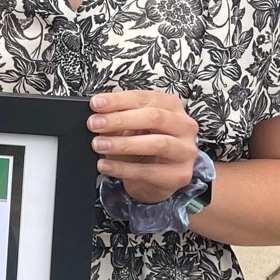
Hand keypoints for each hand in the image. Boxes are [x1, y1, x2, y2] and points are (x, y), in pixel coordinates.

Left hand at [88, 89, 199, 203]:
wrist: (154, 180)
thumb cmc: (142, 147)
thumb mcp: (130, 129)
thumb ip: (117, 120)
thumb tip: (97, 116)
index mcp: (172, 107)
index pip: (146, 98)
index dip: (119, 100)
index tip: (95, 104)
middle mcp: (185, 126)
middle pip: (155, 117)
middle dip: (120, 120)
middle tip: (94, 124)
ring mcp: (185, 151)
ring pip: (158, 144)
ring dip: (123, 144)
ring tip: (98, 145)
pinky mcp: (179, 175)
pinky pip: (149, 171)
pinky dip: (123, 168)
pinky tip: (105, 165)